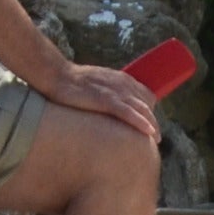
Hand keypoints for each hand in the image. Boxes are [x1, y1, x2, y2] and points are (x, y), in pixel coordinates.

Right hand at [44, 58, 162, 138]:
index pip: (146, 96)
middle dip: (154, 121)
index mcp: (123, 79)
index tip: (151, 125)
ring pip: (142, 109)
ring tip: (157, 139)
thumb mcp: (97, 84)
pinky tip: (148, 132)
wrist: (57, 75)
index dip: (150, 111)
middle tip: (156, 137)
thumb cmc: (73, 82)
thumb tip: (108, 110)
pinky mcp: (106, 100)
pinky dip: (140, 122)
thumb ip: (106, 93)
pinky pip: (128, 112)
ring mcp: (116, 92)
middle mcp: (124, 84)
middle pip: (147, 104)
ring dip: (152, 125)